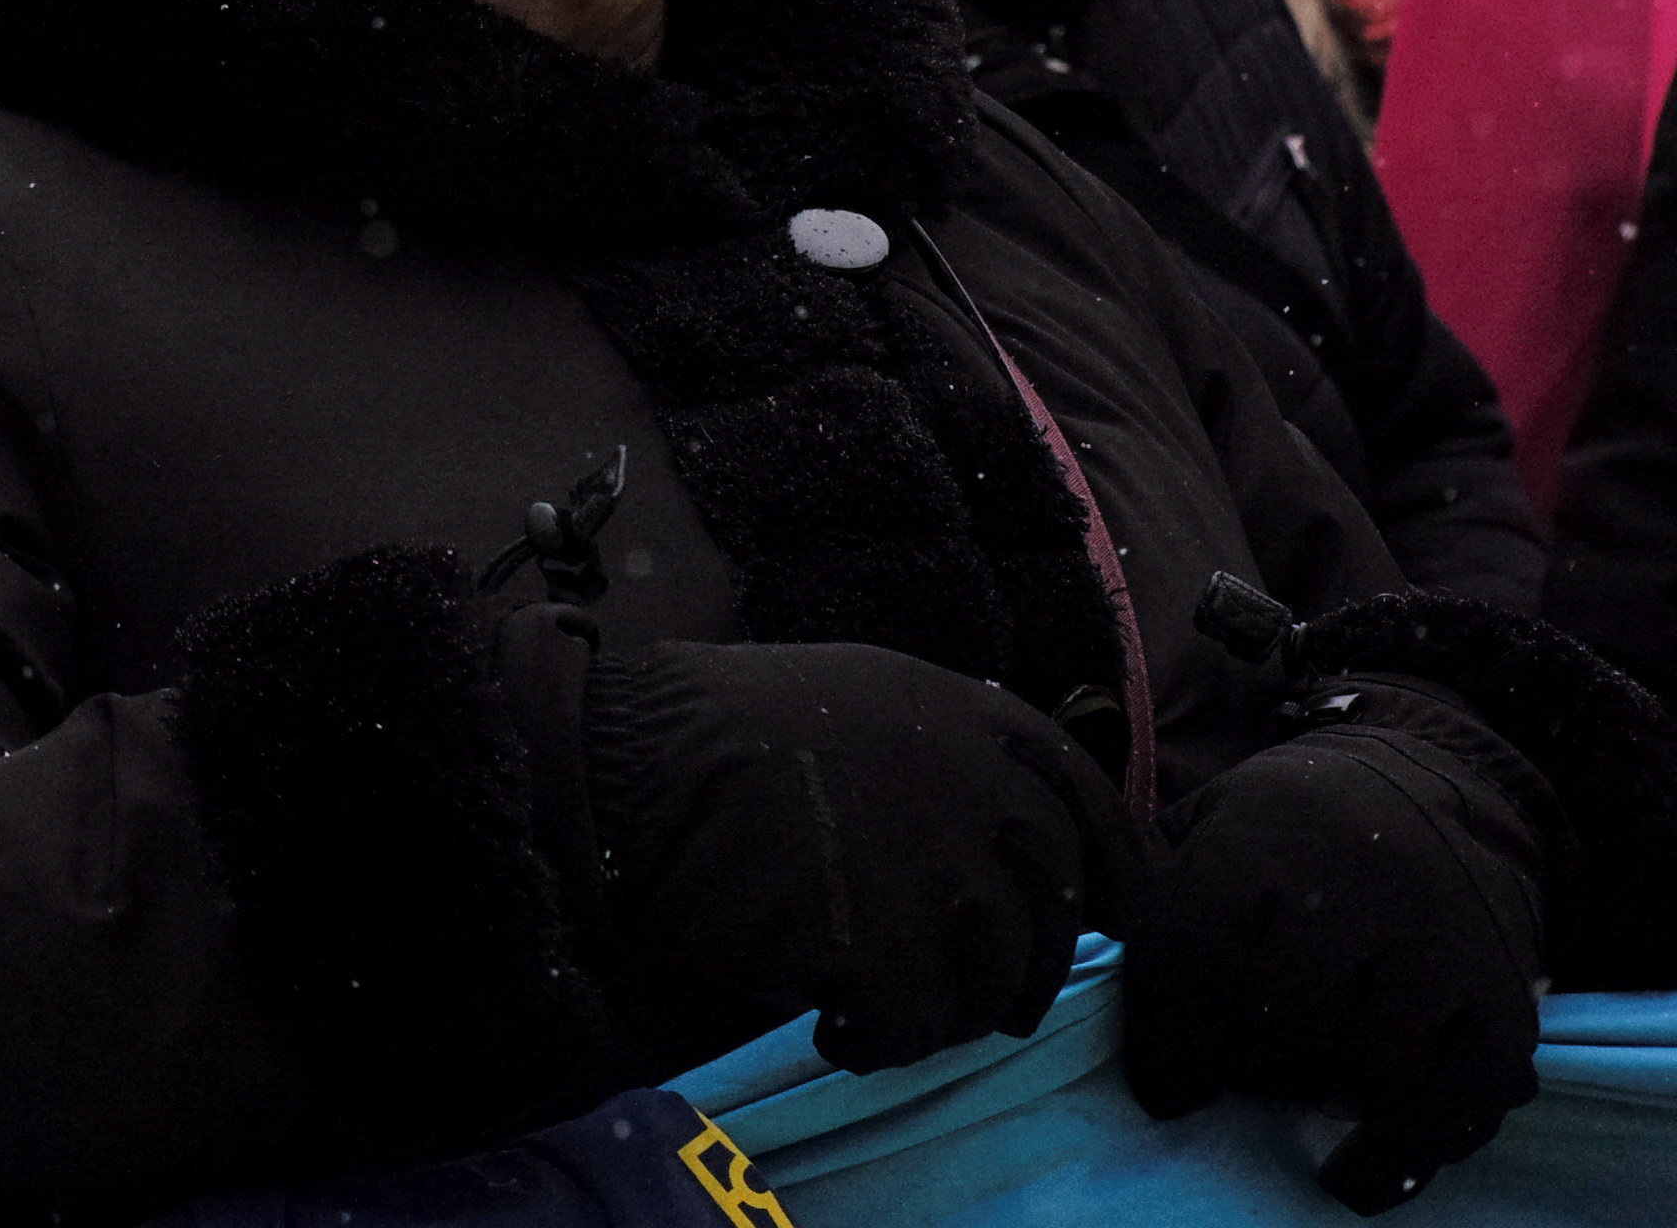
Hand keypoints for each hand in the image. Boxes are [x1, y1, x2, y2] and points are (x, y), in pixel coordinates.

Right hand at [575, 636, 1132, 1074]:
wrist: (625, 762)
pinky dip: (876, 1040)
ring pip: (993, 984)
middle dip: (1020, 968)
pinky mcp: (890, 947)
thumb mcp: (864, 698)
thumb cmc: (722, 727)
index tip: (1107, 923)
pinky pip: (916, 1028)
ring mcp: (944, 872)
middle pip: (1053, 914)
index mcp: (979, 725)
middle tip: (968, 995)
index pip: (1095, 814)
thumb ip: (950, 757)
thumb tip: (1014, 841)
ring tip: (875, 1004)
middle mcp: (983, 794)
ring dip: (944, 1008)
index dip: (1114, 878)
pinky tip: (829, 1024)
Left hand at [1124, 715, 1549, 1212]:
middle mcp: (1358, 891)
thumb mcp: (1201, 822)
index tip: (1163, 1092)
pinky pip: (1468, 1097)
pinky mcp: (1506, 1000)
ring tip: (1298, 1103)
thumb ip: (1145, 887)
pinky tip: (1365, 1167)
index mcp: (1261, 841)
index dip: (1167, 1041)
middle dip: (1245, 1070)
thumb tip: (1078, 960)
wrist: (1425, 787)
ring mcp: (1440, 947)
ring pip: (1373, 1067)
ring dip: (1324, 1102)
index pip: (1195, 956)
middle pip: (1283, 1022)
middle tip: (1234, 1080)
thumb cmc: (1282, 828)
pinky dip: (1414, 1147)